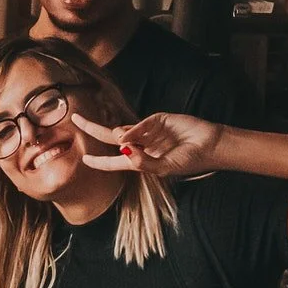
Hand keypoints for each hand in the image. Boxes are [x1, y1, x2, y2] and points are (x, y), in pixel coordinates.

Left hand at [71, 111, 226, 177]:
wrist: (211, 146)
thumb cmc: (189, 160)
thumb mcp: (165, 168)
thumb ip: (143, 162)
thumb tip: (122, 148)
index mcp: (140, 160)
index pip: (114, 161)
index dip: (99, 161)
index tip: (84, 158)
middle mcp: (141, 144)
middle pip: (111, 137)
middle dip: (92, 129)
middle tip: (76, 119)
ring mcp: (148, 131)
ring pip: (124, 130)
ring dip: (121, 135)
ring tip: (138, 145)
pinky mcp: (158, 119)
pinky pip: (141, 124)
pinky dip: (135, 131)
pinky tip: (133, 138)